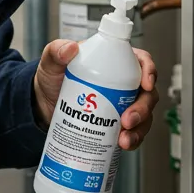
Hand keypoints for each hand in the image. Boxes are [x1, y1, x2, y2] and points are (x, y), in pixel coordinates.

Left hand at [33, 40, 159, 150]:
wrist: (44, 106)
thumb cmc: (53, 79)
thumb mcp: (51, 62)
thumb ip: (56, 51)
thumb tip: (70, 48)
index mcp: (115, 62)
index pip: (141, 61)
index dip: (150, 71)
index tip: (146, 84)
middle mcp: (124, 84)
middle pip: (147, 93)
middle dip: (143, 109)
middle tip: (127, 120)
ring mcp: (122, 105)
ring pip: (144, 115)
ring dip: (139, 128)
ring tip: (124, 139)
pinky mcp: (117, 124)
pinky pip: (133, 132)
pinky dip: (132, 139)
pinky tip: (122, 144)